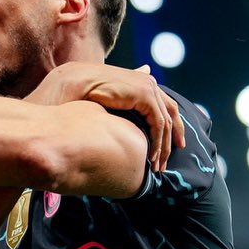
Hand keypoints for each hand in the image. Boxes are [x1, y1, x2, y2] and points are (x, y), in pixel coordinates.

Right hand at [27, 62, 184, 171]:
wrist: (74, 86)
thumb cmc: (86, 94)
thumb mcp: (112, 101)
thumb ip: (125, 101)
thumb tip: (129, 98)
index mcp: (143, 82)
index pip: (166, 105)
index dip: (172, 126)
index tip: (174, 146)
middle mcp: (149, 83)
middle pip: (171, 113)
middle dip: (173, 138)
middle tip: (168, 160)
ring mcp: (149, 88)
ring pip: (165, 122)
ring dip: (163, 147)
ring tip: (157, 166)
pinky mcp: (144, 96)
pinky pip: (158, 124)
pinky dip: (157, 142)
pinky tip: (151, 158)